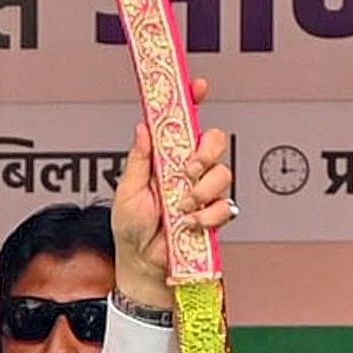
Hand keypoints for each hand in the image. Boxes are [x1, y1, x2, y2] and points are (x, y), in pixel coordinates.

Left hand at [110, 80, 237, 311]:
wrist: (142, 265)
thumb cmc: (130, 228)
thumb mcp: (127, 190)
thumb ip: (138, 159)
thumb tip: (143, 126)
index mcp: (166, 158)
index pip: (183, 123)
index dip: (192, 101)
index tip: (198, 87)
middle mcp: (188, 171)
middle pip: (214, 141)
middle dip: (206, 151)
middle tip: (189, 169)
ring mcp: (204, 193)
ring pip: (223, 173)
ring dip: (203, 190)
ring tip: (183, 207)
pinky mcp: (214, 215)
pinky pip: (225, 206)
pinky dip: (208, 215)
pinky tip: (191, 224)